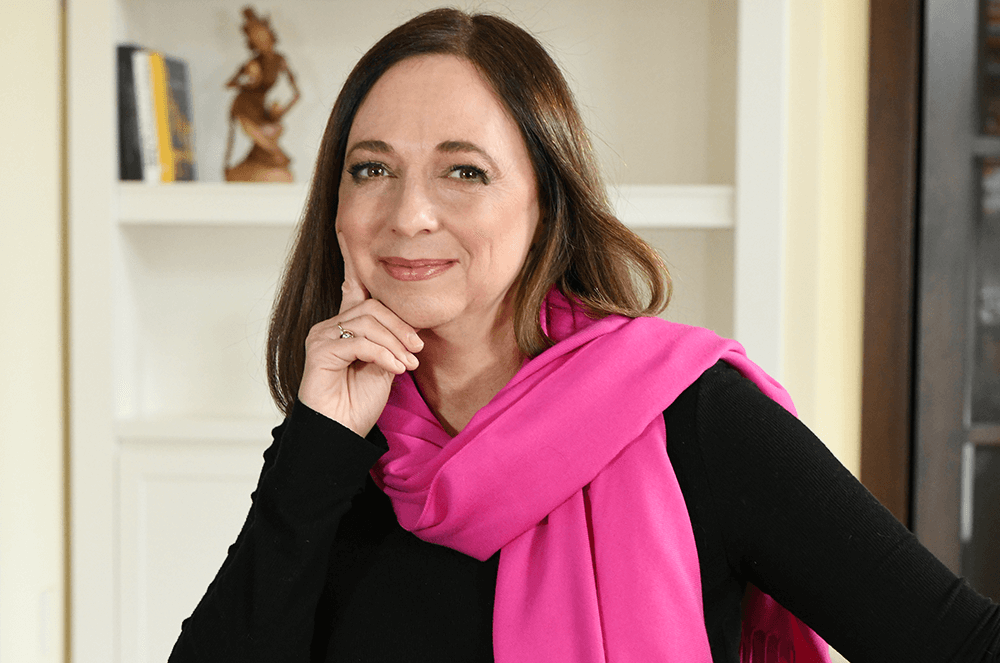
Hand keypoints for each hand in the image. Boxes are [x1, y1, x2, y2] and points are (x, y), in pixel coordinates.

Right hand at [297, 233, 421, 435]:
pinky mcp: (320, 351)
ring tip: (407, 363)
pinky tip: (395, 370)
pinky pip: (360, 342)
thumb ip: (391, 339)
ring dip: (395, 343)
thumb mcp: (386, 364)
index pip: (351, 286)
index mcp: (346, 324)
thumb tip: (409, 321)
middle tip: (417, 348)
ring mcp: (322, 336)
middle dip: (401, 326)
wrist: (341, 432)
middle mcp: (330, 325)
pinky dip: (383, 355)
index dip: (354, 262)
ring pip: (368, 322)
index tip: (352, 234)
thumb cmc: (360, 401)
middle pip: (372, 306)